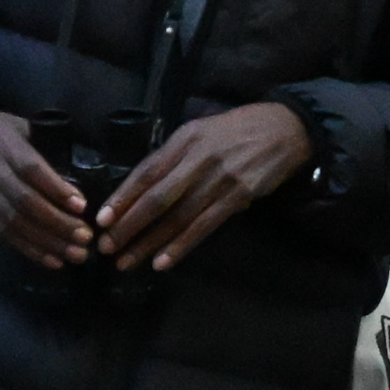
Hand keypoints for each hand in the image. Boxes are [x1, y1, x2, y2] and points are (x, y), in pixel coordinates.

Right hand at [0, 99, 93, 268]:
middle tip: (86, 237)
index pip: (32, 171)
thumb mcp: (21, 126)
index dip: (57, 190)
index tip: (82, 206)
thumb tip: (84, 165)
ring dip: (49, 243)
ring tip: (77, 254)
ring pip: (16, 224)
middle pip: (25, 203)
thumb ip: (48, 143)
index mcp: (6, 147)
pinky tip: (54, 261)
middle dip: (58, 224)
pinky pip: (5, 234)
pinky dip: (30, 250)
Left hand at [97, 103, 312, 273]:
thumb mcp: (201, 131)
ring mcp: (221, 180)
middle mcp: (199, 159)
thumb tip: (147, 189)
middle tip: (107, 247)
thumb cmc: (238, 129)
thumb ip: (175, 156)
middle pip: (157, 199)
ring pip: (178, 217)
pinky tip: (163, 262)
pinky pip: (205, 226)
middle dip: (129, 226)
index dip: (123, 197)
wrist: (287, 128)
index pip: (146, 172)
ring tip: (127, 262)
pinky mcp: (240, 196)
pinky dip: (182, 246)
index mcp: (184, 140)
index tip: (102, 220)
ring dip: (150, 242)